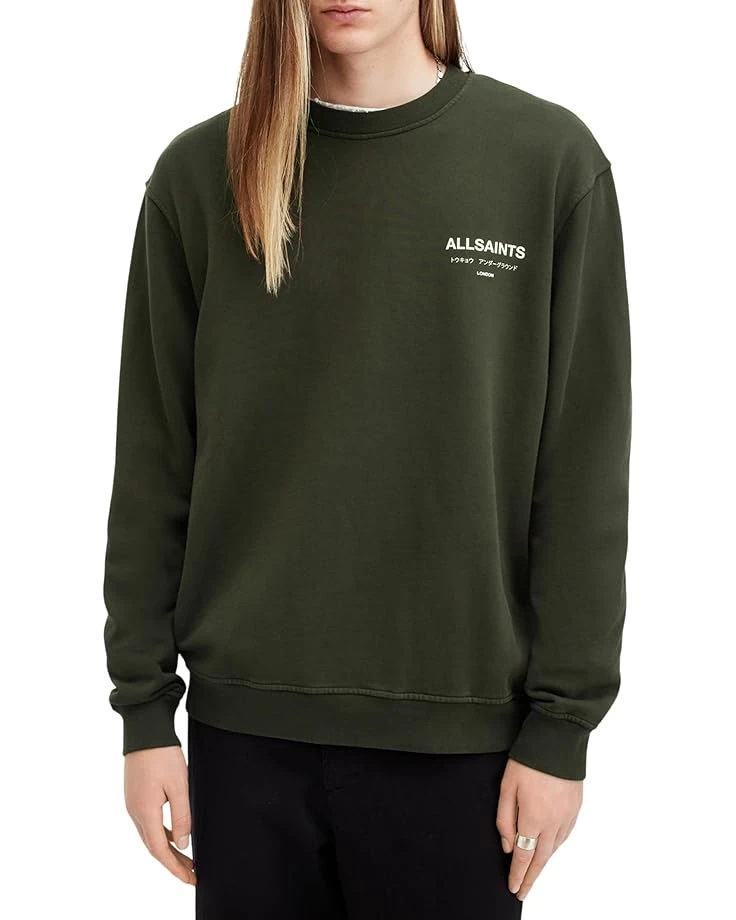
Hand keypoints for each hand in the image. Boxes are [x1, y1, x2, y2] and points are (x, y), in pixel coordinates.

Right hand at [124, 745, 196, 885]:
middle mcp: (135, 812)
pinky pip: (149, 823)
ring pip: (151, 836)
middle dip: (173, 863)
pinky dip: (162, 834)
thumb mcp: (179, 785)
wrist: (145, 731)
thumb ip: (182, 816)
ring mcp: (133, 804)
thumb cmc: (162, 755)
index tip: (191, 879)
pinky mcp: (136, 796)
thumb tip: (184, 844)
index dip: (176, 868)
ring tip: (187, 858)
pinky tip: (175, 834)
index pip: (160, 851)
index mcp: (145, 812)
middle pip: (154, 847)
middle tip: (192, 873)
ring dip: (168, 850)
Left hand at [496, 757, 581, 900]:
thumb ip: (504, 818)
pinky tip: (550, 848)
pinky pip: (565, 835)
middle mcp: (553, 822)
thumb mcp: (507, 787)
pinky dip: (556, 846)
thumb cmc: (528, 760)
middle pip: (541, 859)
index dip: (518, 874)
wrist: (557, 740)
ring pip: (554, 848)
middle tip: (523, 891)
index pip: (524, 855)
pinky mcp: (576, 807)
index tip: (513, 888)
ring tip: (533, 873)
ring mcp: (567, 816)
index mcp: (533, 818)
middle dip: (531, 877)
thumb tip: (507, 845)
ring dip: (544, 863)